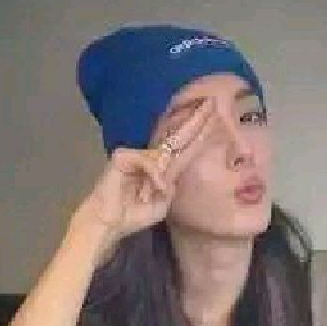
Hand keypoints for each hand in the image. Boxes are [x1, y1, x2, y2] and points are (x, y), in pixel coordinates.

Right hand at [68, 98, 218, 257]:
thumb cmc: (134, 215)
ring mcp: (137, 154)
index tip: (215, 119)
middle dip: (195, 121)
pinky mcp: (123, 156)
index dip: (199, 134)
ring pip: (160, 153)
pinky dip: (152, 175)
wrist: (111, 222)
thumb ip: (172, 187)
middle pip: (177, 135)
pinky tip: (152, 189)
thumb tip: (171, 174)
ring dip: (159, 177)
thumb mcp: (163, 204)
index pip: (184, 147)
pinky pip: (146, 161)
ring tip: (152, 194)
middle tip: (212, 103)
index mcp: (163, 169)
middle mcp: (152, 157)